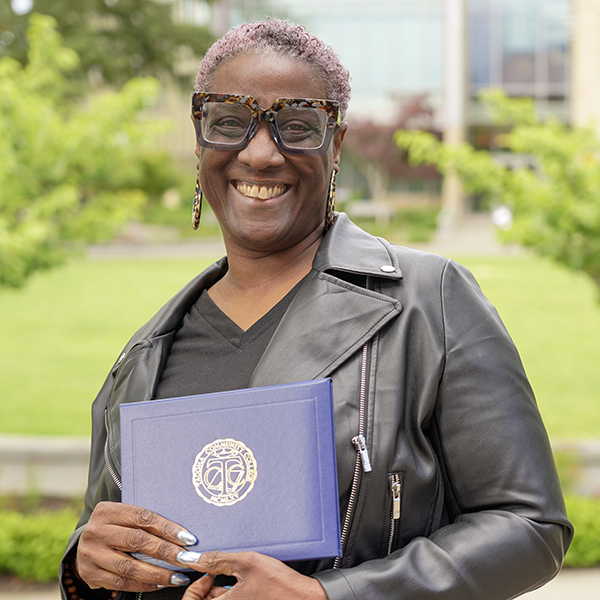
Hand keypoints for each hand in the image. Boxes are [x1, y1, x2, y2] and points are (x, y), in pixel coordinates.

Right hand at [75, 501, 197, 593]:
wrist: (84, 544)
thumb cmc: (115, 528)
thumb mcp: (124, 517)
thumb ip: (145, 521)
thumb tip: (181, 533)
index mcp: (108, 510)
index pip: (143, 518)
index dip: (167, 528)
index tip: (188, 539)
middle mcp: (97, 531)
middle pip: (137, 541)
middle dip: (166, 552)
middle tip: (186, 559)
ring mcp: (91, 554)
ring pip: (130, 566)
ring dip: (158, 573)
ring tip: (178, 577)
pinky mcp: (90, 574)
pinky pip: (121, 582)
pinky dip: (144, 584)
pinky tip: (160, 584)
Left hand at [179, 551, 327, 599]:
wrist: (304, 598)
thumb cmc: (279, 584)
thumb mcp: (246, 563)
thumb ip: (217, 560)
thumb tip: (193, 558)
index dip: (193, 589)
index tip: (205, 575)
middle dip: (207, 589)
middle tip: (218, 574)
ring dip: (219, 592)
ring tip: (234, 576)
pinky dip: (232, 595)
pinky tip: (244, 583)